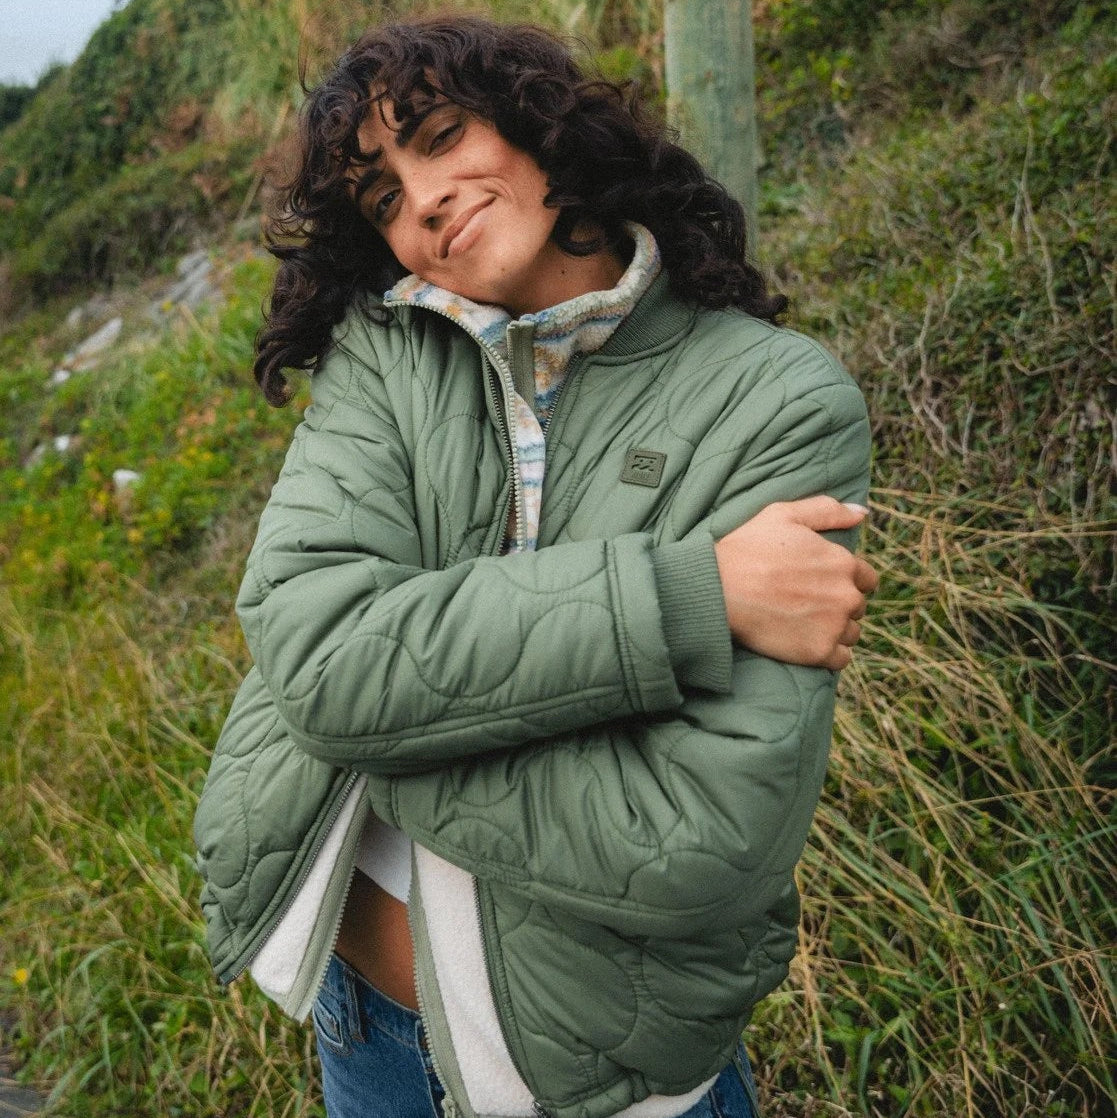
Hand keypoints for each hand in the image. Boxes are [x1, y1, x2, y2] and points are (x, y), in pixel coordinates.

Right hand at [713, 496, 877, 669]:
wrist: (719, 589)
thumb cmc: (747, 549)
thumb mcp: (784, 515)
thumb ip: (828, 511)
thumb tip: (863, 513)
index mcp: (843, 562)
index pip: (866, 578)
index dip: (845, 580)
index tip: (821, 584)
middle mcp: (846, 595)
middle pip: (857, 607)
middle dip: (838, 605)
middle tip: (806, 603)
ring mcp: (834, 626)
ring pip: (850, 633)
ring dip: (835, 630)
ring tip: (803, 624)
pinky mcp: (819, 652)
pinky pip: (841, 658)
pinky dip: (828, 653)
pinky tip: (806, 642)